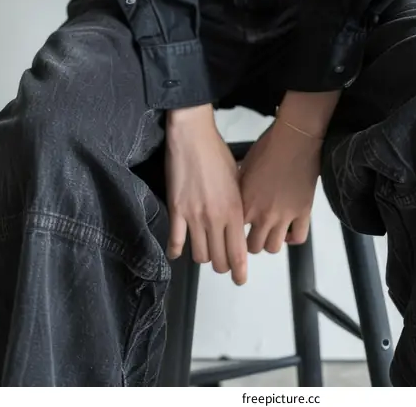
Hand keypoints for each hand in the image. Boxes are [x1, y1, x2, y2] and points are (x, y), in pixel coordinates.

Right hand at [165, 105, 247, 285]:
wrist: (193, 136)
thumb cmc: (216, 152)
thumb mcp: (237, 179)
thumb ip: (237, 205)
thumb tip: (238, 222)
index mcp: (234, 210)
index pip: (238, 252)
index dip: (239, 271)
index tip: (240, 279)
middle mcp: (216, 217)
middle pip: (219, 259)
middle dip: (221, 266)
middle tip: (221, 263)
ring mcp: (194, 216)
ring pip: (199, 255)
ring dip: (202, 257)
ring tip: (203, 251)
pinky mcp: (176, 210)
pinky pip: (175, 241)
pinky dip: (175, 250)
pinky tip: (176, 251)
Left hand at [238, 118, 321, 254]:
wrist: (294, 139)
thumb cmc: (268, 147)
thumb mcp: (244, 167)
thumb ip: (239, 190)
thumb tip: (232, 199)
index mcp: (245, 203)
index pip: (234, 233)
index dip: (233, 235)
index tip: (235, 235)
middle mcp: (263, 214)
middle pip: (253, 247)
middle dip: (251, 243)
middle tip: (253, 235)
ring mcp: (284, 215)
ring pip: (273, 247)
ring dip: (271, 242)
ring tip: (271, 232)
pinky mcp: (303, 212)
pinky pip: (298, 238)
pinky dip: (293, 237)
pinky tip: (289, 230)